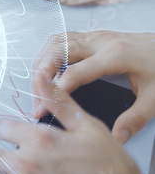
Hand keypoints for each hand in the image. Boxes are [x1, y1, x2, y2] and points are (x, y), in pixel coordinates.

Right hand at [32, 31, 154, 142]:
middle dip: (41, 75)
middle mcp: (101, 41)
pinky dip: (50, 54)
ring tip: (39, 86)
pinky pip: (62, 40)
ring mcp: (95, 36)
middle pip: (57, 51)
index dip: (56, 90)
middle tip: (37, 98)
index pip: (73, 71)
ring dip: (42, 62)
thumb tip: (116, 137)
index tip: (46, 107)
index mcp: (115, 55)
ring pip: (56, 42)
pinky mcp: (93, 36)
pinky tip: (50, 70)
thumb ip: (136, 118)